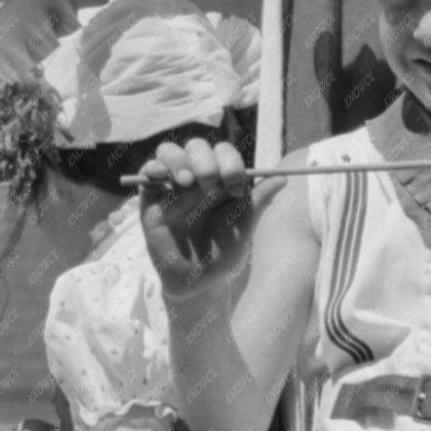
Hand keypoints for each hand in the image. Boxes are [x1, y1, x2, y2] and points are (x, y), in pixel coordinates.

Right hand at [137, 138, 271, 295]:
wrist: (200, 283)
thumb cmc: (224, 252)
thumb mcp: (244, 227)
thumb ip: (258, 201)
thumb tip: (283, 177)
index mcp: (220, 178)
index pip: (223, 152)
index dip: (231, 163)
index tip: (237, 188)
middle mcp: (196, 177)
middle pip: (196, 147)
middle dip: (206, 161)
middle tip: (212, 185)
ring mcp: (172, 187)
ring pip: (169, 152)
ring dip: (179, 161)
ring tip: (187, 182)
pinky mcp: (151, 200)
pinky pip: (147, 173)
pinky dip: (153, 168)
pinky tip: (163, 178)